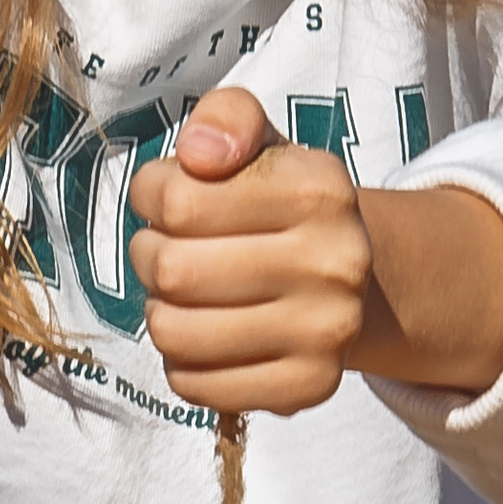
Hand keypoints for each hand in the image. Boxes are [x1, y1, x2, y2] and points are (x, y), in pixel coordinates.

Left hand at [127, 86, 502, 415]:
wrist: (353, 277)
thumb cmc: (282, 204)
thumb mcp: (263, 141)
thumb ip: (227, 117)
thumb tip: (198, 152)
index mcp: (321, 190)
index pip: (178, 202)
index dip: (151, 196)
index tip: (164, 198)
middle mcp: (336, 263)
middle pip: (172, 270)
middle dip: (149, 256)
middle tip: (164, 249)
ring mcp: (327, 332)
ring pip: (176, 332)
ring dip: (159, 310)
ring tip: (180, 293)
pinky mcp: (308, 386)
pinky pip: (195, 384)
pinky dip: (181, 362)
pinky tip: (203, 335)